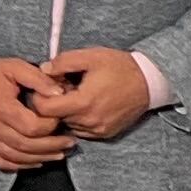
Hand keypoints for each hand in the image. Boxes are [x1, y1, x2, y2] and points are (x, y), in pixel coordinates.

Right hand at [0, 56, 70, 172]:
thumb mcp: (14, 67)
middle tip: (70, 143)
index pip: (31, 127)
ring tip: (60, 154)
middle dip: (51, 146)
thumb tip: (60, 93)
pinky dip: (19, 166)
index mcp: (1, 107)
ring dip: (39, 158)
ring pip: (14, 157)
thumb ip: (38, 79)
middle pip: (25, 145)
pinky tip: (36, 163)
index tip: (61, 120)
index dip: (50, 126)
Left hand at [40, 48, 157, 142]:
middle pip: (55, 117)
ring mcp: (97, 130)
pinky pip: (82, 130)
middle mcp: (88, 121)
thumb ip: (63, 61)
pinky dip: (80, 119)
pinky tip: (90, 105)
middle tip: (66, 88)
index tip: (47, 88)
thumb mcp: (91, 56)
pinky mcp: (105, 134)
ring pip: (68, 124)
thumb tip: (43, 70)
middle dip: (55, 103)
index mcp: (83, 102)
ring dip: (67, 112)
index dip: (39, 97)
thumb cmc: (121, 67)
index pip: (44, 109)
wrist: (151, 82)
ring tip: (79, 96)